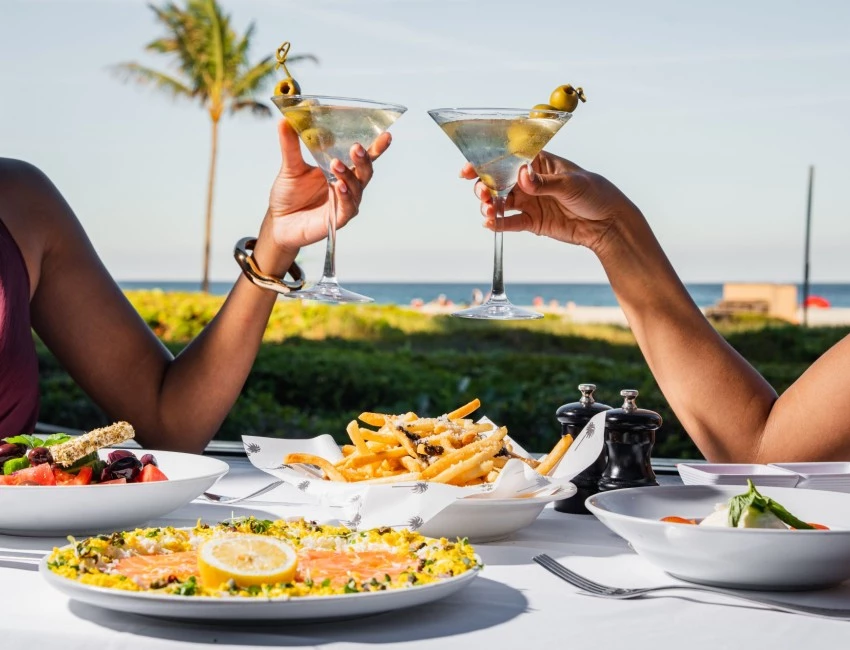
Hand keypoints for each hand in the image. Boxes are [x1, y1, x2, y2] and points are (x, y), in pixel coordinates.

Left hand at [266, 119, 390, 254]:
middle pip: (365, 171)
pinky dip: (345, 196)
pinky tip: (339, 186)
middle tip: (356, 147)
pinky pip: (347, 207)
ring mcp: (344, 203)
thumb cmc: (289, 195)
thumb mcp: (290, 166)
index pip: (361, 157)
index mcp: (340, 170)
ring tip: (336, 164)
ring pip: (356, 188)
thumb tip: (285, 120)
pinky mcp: (337, 219)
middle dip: (364, 159)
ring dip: (348, 175)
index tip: (385, 134)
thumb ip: (290, 145)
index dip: (376, 147)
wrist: (278, 221)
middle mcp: (347, 186)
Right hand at [461, 153, 641, 253]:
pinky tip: (490, 224)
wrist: (608, 223)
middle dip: (484, 186)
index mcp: (538, 163)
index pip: (507, 158)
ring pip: (501, 202)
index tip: (468, 169)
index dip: (485, 162)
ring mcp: (529, 201)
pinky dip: (499, 223)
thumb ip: (544, 182)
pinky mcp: (532, 222)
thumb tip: (522, 176)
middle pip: (498, 181)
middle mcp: (529, 181)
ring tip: (488, 210)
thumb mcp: (570, 184)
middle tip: (482, 194)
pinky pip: (510, 222)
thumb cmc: (594, 193)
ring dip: (490, 205)